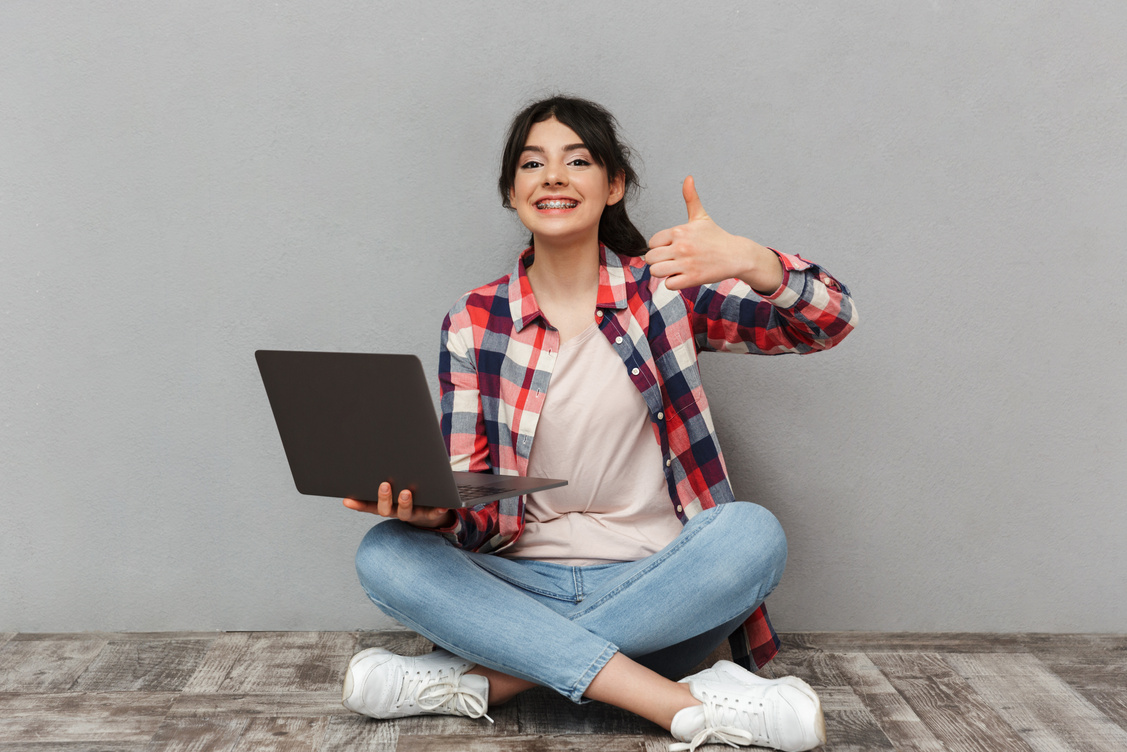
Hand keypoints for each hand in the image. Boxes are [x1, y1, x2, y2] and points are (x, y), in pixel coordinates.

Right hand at [343, 482, 454, 528]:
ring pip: (405, 512)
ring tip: (406, 492)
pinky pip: (433, 513)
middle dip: (384, 498)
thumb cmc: (407, 488)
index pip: (368, 505)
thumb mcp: (395, 481)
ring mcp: (412, 513)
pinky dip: (437, 509)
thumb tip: (376, 449)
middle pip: (385, 509)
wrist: (430, 508)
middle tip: (384, 485)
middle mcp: (396, 510)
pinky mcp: (429, 514)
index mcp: (385, 503)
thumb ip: (385, 472)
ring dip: (405, 503)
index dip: (357, 504)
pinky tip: (442, 504)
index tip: (347, 500)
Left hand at [645, 176, 783, 293]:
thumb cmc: (716, 237)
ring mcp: (686, 263)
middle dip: (658, 261)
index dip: (659, 247)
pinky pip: (669, 285)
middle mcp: (681, 247)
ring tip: (674, 269)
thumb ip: (691, 198)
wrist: (736, 255)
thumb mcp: (701, 217)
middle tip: (670, 261)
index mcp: (679, 231)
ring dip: (663, 273)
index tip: (670, 248)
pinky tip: (683, 277)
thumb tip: (688, 178)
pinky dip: (673, 283)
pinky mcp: (692, 279)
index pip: (652, 242)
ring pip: (656, 272)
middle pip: (650, 258)